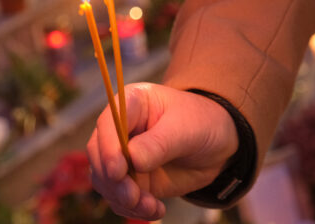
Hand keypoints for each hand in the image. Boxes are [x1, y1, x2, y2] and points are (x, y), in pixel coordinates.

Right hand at [87, 83, 238, 219]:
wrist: (216, 145)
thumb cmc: (201, 123)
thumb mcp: (186, 128)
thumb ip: (159, 143)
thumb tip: (132, 159)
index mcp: (131, 104)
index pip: (108, 123)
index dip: (108, 147)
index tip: (117, 171)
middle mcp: (119, 129)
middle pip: (98, 154)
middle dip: (113, 180)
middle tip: (133, 197)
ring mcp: (122, 156)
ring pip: (104, 179)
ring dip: (123, 198)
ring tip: (150, 207)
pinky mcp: (129, 178)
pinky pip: (118, 197)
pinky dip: (132, 208)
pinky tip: (154, 210)